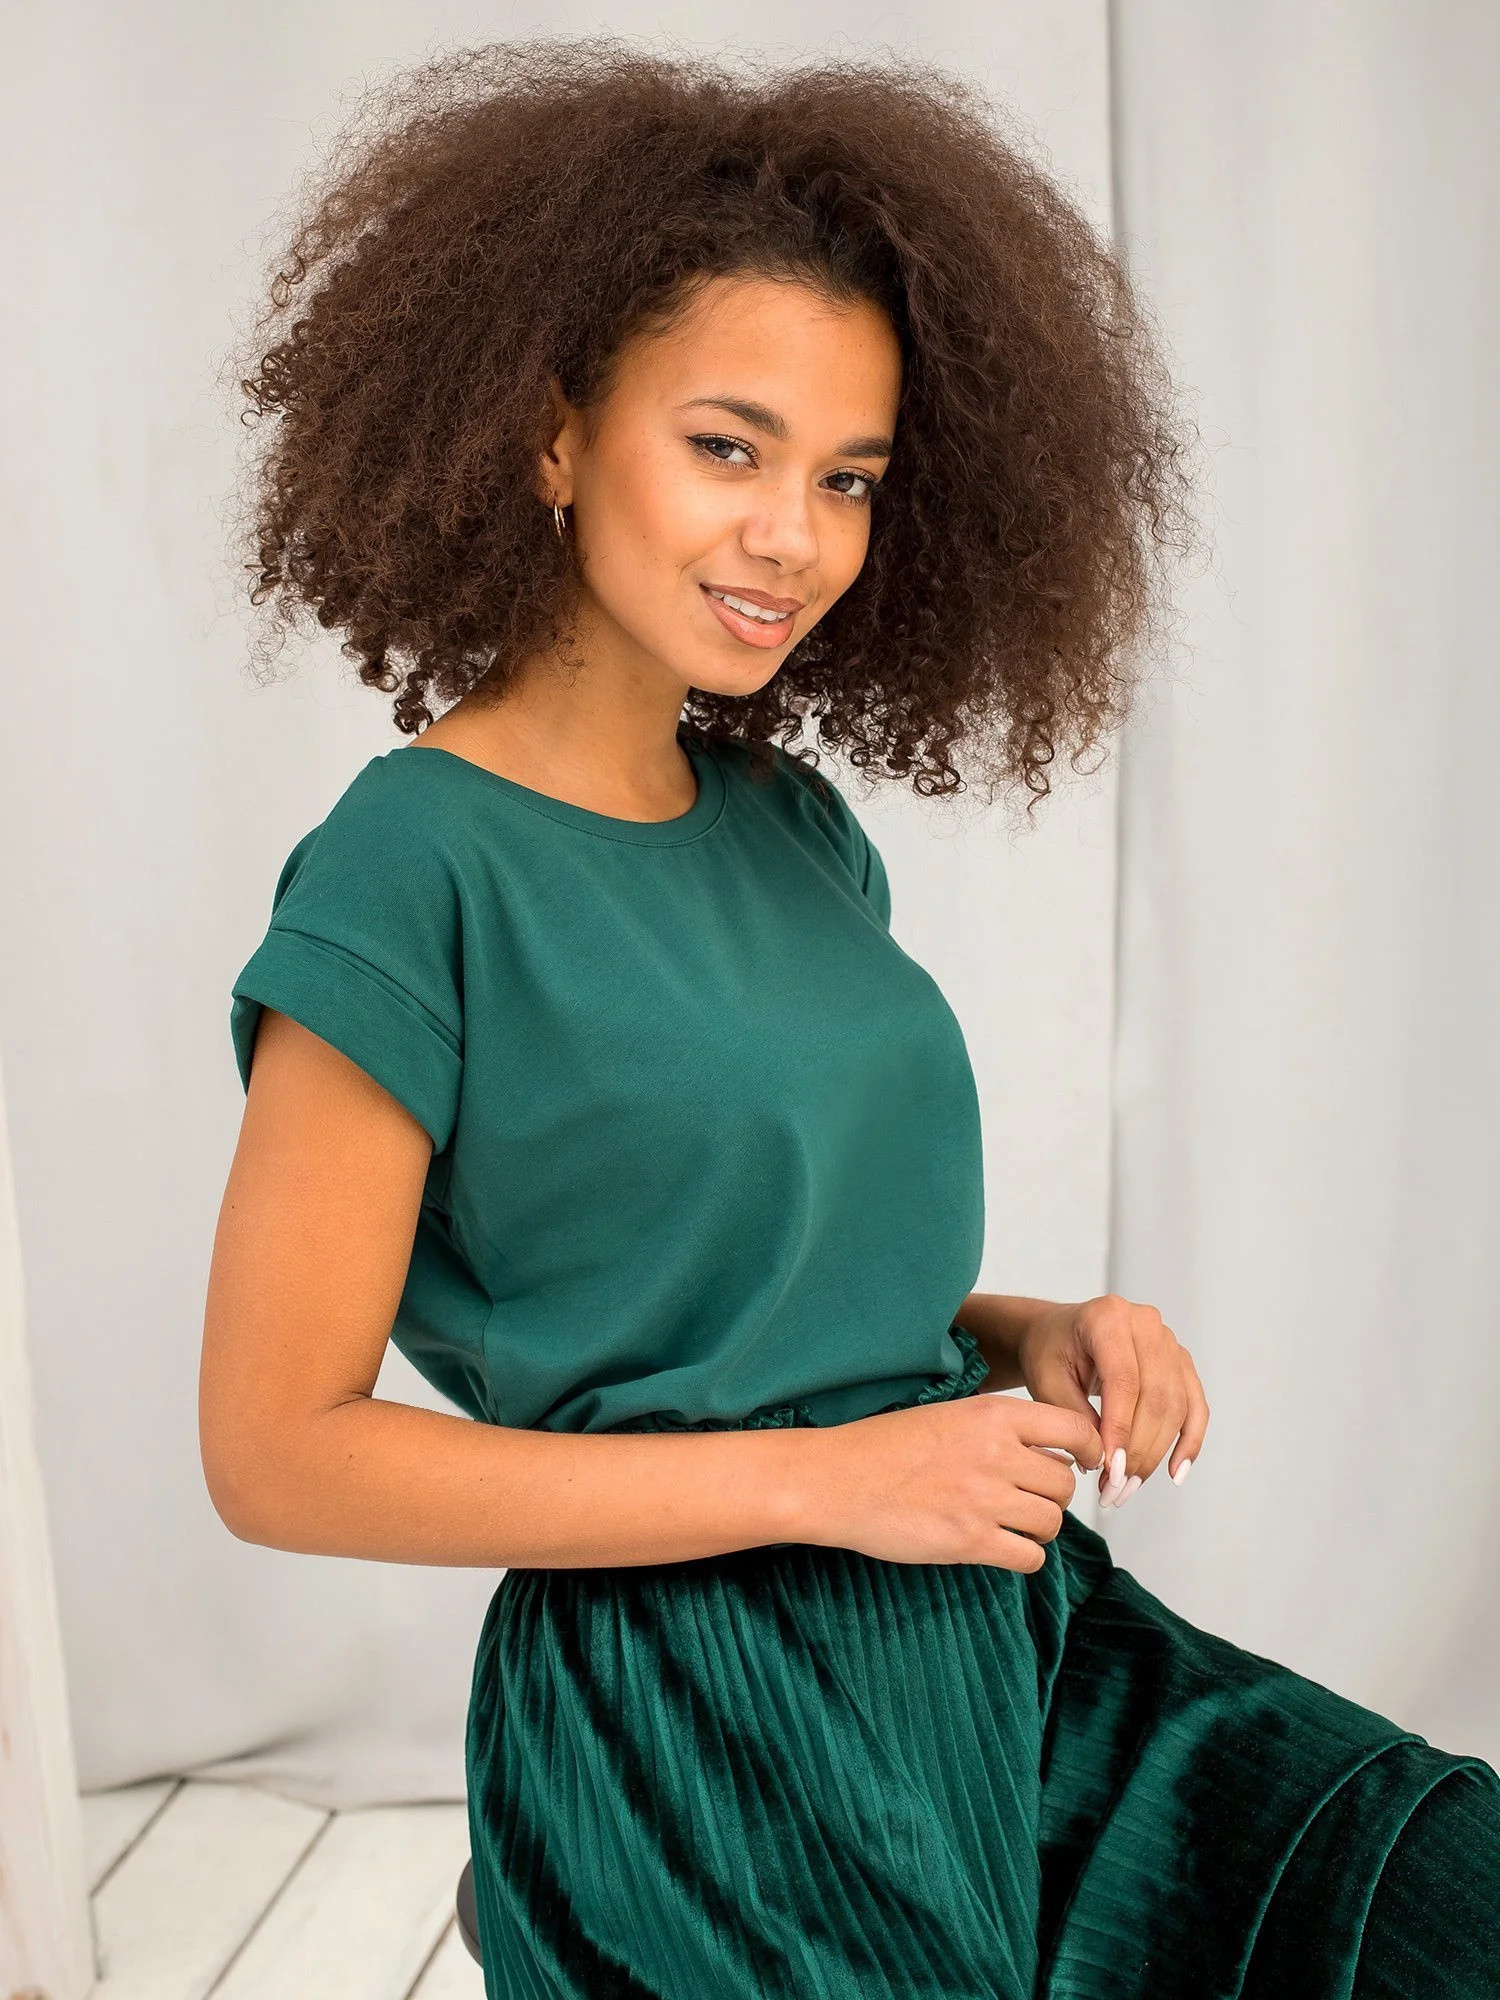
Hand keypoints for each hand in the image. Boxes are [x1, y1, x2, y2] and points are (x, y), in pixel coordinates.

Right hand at [797, 1394, 1104, 1569]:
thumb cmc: (883, 1447)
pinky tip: (1002, 1548)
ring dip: (1038, 1527)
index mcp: (991, 1415)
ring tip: (1011, 1524)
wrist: (836, 1479)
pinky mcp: (970, 1541)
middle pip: (1064, 1483)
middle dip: (1053, 1495)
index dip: (1085, 1449)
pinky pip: (1029, 1558)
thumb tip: (1050, 1455)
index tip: (1079, 1462)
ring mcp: (984, 1499)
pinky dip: (1023, 1557)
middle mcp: (996, 1453)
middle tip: (1028, 1499)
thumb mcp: (948, 1415)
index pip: (1073, 1429)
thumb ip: (999, 1430)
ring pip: (1052, 1522)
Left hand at [1014, 1295, 1207, 1506]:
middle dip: (1138, 1451)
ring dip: (1156, 1455)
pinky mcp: (1181, 1362)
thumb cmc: (1050, 1353)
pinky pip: (1195, 1407)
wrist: (1059, 1334)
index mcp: (1108, 1317)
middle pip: (1157, 1397)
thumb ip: (1076, 1419)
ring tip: (1129, 1487)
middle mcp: (1146, 1323)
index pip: (1124, 1381)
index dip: (1121, 1429)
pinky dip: (1188, 1442)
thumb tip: (1105, 1463)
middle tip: (1116, 1489)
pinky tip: (1175, 1472)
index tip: (1110, 1470)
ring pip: (1177, 1407)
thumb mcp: (1047, 1382)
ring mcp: (1169, 1341)